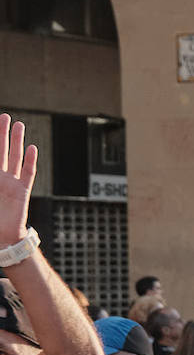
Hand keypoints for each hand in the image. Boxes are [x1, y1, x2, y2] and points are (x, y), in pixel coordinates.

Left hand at [0, 115, 37, 246]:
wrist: (1, 238)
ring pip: (14, 157)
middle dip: (1, 133)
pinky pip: (28, 173)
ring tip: (19, 124)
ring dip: (16, 141)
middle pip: (0, 150)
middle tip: (4, 116)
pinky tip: (31, 148)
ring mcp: (11, 183)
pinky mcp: (22, 191)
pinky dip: (30, 161)